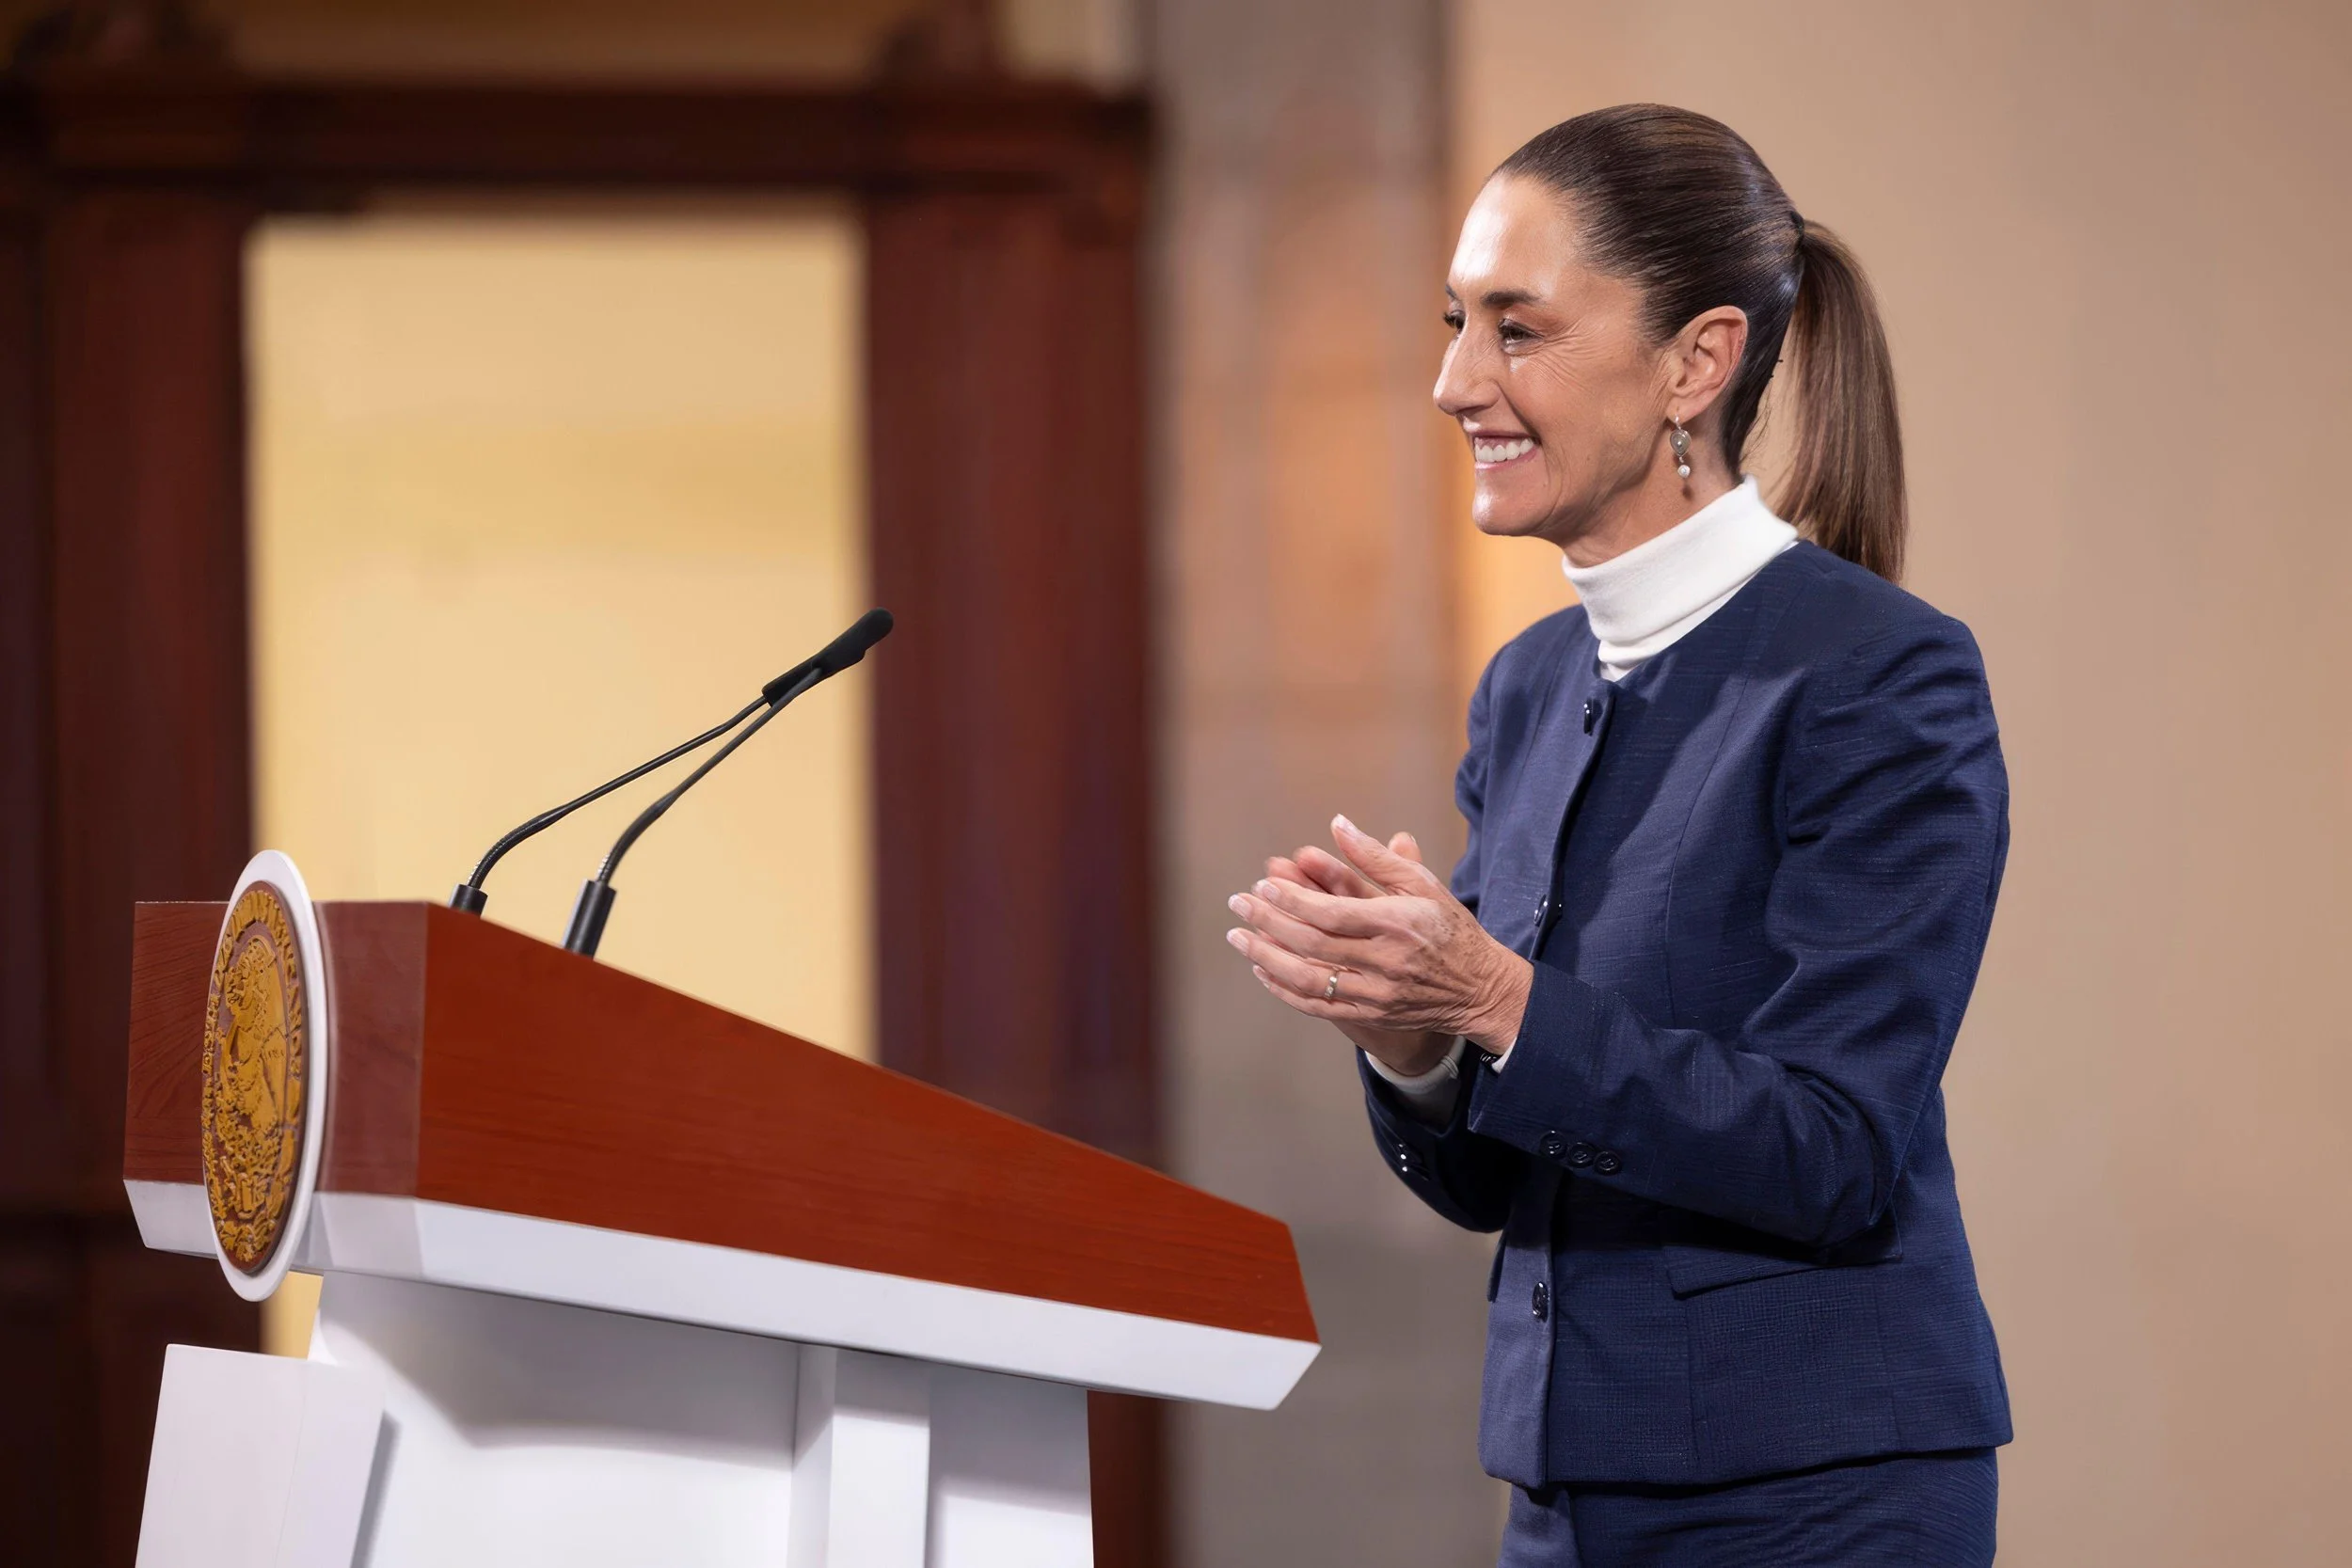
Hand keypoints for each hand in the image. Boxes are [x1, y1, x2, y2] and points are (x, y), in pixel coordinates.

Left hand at [1258, 834, 1450, 1076]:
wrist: (1480, 989)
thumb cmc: (1450, 928)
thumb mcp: (1422, 884)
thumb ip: (1375, 857)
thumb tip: (1338, 824)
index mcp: (1397, 923)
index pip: (1331, 913)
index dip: (1292, 900)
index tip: (1263, 885)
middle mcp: (1385, 961)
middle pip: (1312, 944)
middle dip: (1268, 922)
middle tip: (1238, 902)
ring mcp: (1376, 993)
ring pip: (1307, 978)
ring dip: (1266, 956)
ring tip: (1238, 937)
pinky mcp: (1370, 1015)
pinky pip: (1317, 1006)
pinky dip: (1284, 988)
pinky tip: (1263, 969)